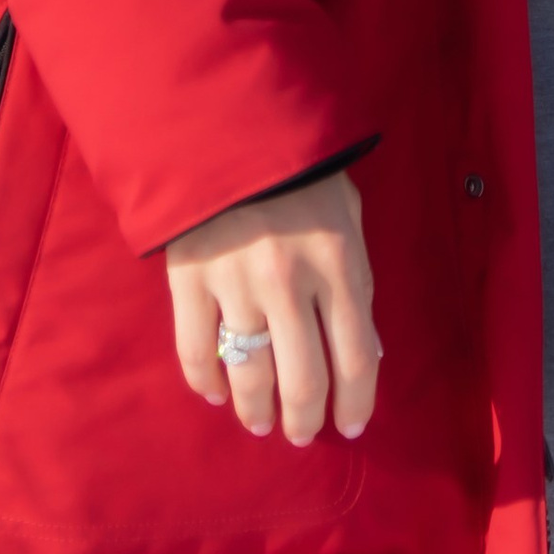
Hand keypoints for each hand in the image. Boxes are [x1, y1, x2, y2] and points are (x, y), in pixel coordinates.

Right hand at [165, 173, 379, 444]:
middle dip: (304, 419)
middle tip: (300, 432)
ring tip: (261, 422)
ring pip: (249, 374)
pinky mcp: (188, 278)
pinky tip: (215, 393)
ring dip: (257, 411)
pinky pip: (195, 350)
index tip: (350, 426)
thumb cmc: (301, 169)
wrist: (227, 120)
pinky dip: (205, 381)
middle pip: (303, 379)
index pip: (355, 358)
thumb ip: (356, 281)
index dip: (356, 404)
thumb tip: (365, 350)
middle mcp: (288, 281)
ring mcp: (234, 282)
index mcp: (337, 262)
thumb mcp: (347, 215)